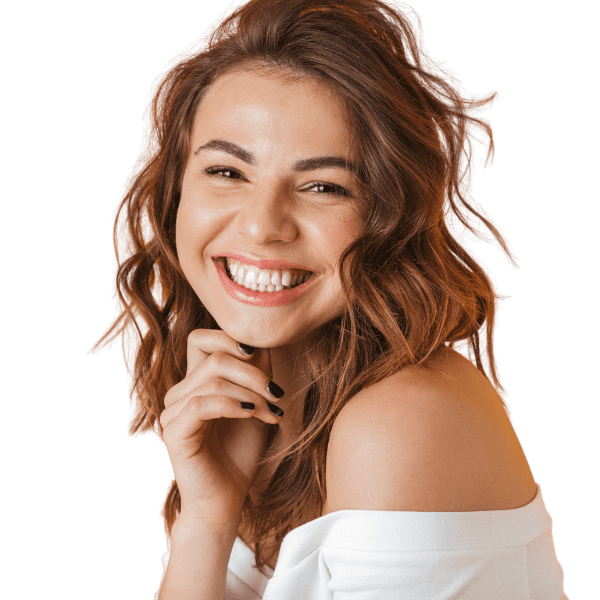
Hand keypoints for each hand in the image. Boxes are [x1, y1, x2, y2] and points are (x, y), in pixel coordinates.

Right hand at [159, 329, 284, 530]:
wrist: (228, 499)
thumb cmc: (241, 452)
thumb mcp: (256, 404)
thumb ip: (255, 373)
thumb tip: (261, 342)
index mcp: (195, 382)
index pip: (200, 339)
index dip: (230, 338)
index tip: (261, 355)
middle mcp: (179, 392)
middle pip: (215, 356)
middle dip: (253, 372)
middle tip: (277, 394)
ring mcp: (173, 412)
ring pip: (213, 378)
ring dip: (251, 392)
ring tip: (272, 413)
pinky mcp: (174, 432)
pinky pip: (201, 404)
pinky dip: (232, 405)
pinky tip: (252, 414)